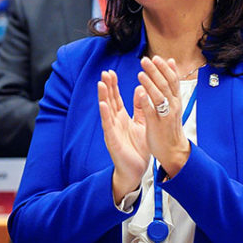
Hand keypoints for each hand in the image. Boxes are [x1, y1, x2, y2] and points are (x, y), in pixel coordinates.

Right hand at [97, 70, 149, 204]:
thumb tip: (139, 89)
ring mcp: (112, 130)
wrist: (135, 170)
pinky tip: (103, 104)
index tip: (111, 72)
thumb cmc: (137, 149)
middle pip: (109, 100)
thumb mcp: (142, 124)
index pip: (115, 98)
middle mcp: (114, 122)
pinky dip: (105, 114)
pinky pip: (108, 125)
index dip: (113, 86)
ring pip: (106, 110)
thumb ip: (140, 108)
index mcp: (122, 118)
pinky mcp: (112, 139)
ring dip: (103, 96)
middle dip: (107, 87)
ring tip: (100, 83)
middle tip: (104, 72)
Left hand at [135, 56, 190, 177]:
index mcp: (175, 100)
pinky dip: (147, 103)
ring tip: (140, 74)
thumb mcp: (173, 103)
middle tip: (145, 60)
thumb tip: (170, 62)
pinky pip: (152, 113)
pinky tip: (140, 94)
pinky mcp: (157, 126)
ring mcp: (165, 116)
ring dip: (150, 84)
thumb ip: (170, 84)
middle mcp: (173, 106)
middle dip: (155, 72)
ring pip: (159, 97)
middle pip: (165, 85)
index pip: (172, 80)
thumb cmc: (170, 126)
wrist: (173, 150)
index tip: (156, 57)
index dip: (164, 68)